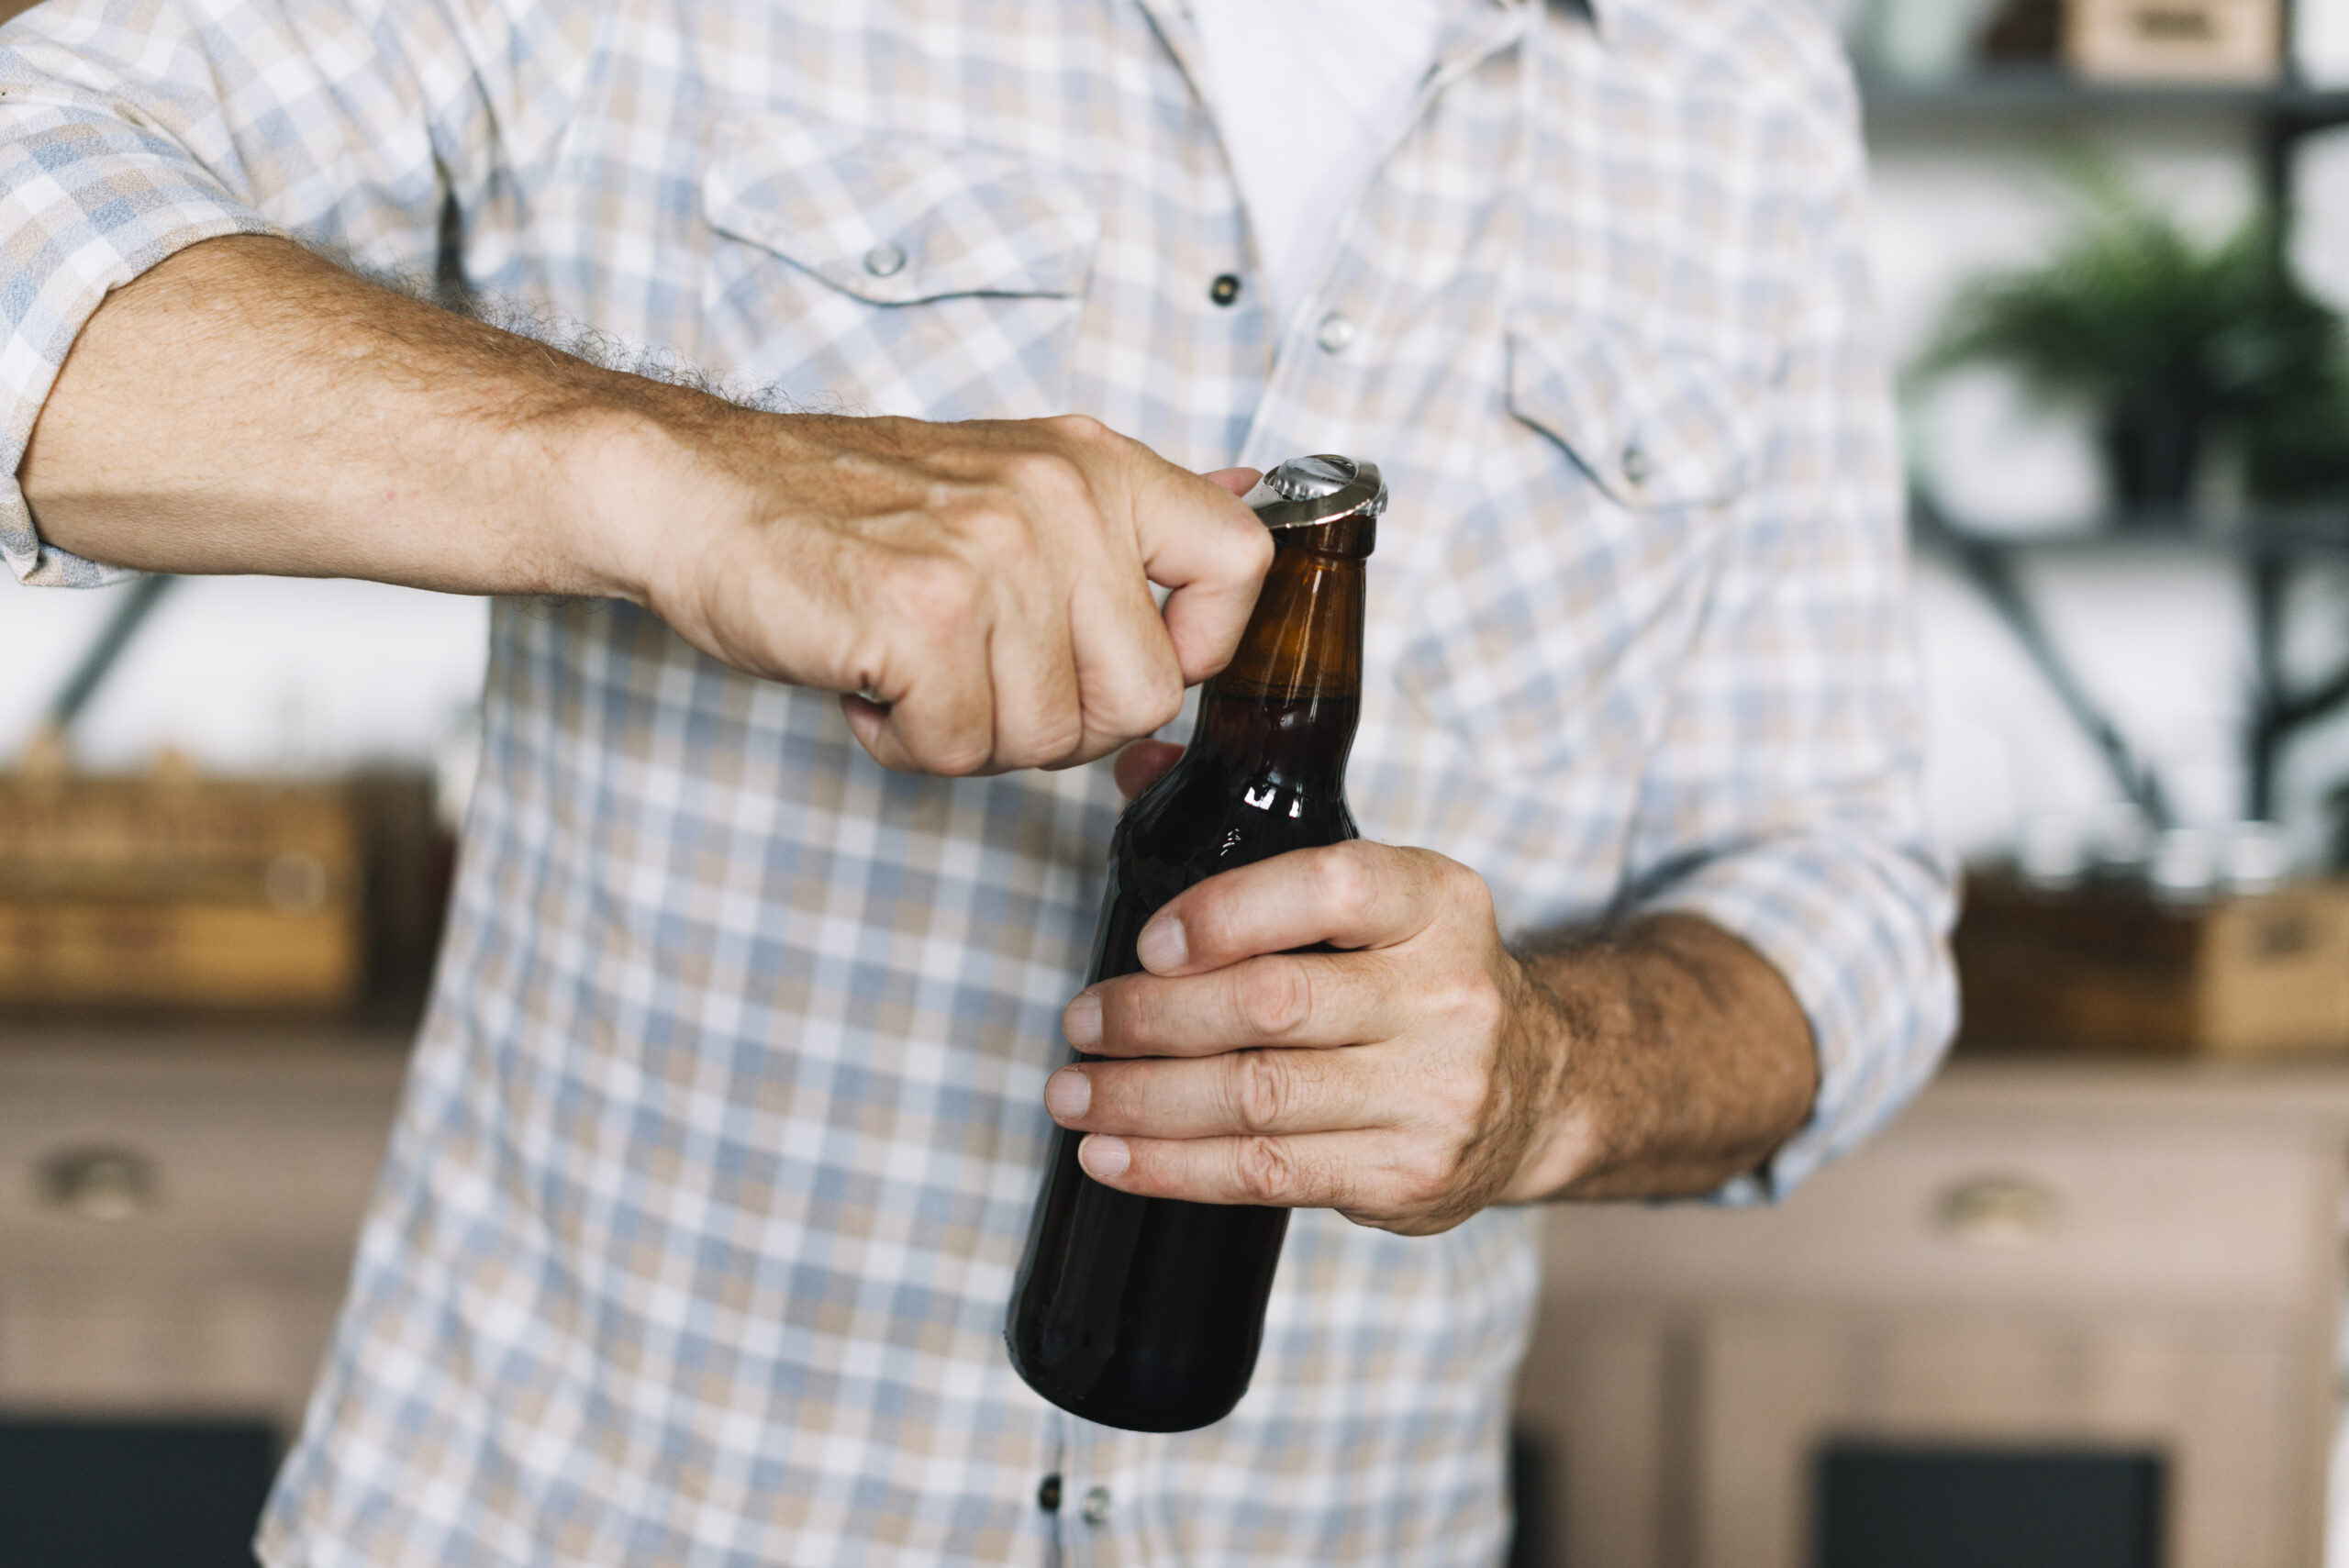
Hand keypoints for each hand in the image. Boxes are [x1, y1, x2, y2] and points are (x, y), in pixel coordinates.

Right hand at [608, 411, 1268, 775]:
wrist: (698, 492)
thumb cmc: (848, 507)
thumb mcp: (1011, 477)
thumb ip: (1125, 515)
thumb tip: (1258, 506)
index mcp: (1095, 465)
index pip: (1242, 562)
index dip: (1200, 647)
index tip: (1121, 657)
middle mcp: (1058, 499)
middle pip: (1144, 695)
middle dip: (1060, 722)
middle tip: (980, 680)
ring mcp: (993, 555)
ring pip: (1048, 737)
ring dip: (972, 733)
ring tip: (912, 667)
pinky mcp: (922, 616)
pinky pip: (961, 749)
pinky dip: (908, 743)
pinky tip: (871, 682)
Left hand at [1044, 837, 1570, 1236]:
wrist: (1535, 1089)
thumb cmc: (1415, 977)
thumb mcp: (1376, 892)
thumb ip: (1255, 829)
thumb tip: (1134, 767)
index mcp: (1437, 902)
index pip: (1331, 888)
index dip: (1226, 913)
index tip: (1148, 942)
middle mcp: (1448, 994)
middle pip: (1273, 1003)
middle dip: (1153, 1017)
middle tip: (1079, 1023)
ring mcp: (1434, 1093)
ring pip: (1258, 1097)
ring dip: (1143, 1100)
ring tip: (1071, 1095)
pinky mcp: (1407, 1175)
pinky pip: (1267, 1172)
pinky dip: (1174, 1167)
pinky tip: (1113, 1156)